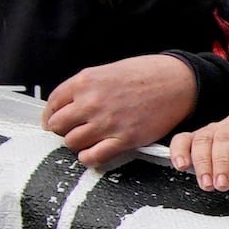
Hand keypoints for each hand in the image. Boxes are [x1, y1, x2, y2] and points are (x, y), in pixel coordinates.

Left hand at [45, 56, 203, 170]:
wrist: (177, 82)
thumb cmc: (146, 74)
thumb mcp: (108, 71)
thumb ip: (86, 88)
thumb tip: (68, 106)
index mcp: (86, 81)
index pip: (53, 104)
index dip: (51, 116)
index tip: (53, 121)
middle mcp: (92, 102)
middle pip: (58, 126)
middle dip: (63, 129)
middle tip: (72, 130)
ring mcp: (107, 122)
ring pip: (73, 142)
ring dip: (77, 143)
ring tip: (87, 140)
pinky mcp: (124, 139)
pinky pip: (93, 156)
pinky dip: (88, 157)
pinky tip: (93, 152)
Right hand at [170, 112, 228, 192]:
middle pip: (225, 138)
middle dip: (222, 163)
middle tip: (222, 184)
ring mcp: (214, 128)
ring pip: (204, 139)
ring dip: (203, 164)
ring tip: (207, 184)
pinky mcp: (195, 137)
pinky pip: (183, 140)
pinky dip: (179, 151)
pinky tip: (182, 165)